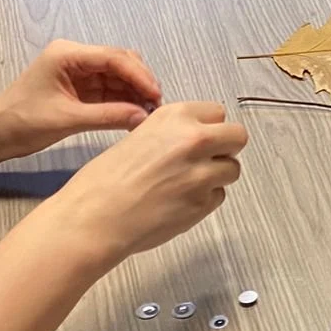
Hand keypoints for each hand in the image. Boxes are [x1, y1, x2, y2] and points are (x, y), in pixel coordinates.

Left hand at [0, 39, 164, 162]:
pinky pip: (109, 90)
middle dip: (140, 82)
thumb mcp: (67, 119)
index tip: (157, 96)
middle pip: (120, 62)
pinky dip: (123, 101)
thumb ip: (107, 116)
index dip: (140, 75)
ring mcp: (78, 72)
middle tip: (156, 106)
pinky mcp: (79, 88)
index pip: (114, 58)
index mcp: (68, 54)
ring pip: (118, 76)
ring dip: (134, 93)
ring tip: (149, 113)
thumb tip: (144, 118)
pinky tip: (135, 115)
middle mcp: (76, 57)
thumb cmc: (21, 123)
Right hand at [48, 100, 246, 262]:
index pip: (218, 112)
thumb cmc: (103, 180)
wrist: (93, 219)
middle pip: (237, 137)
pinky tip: (178, 203)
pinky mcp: (202, 204)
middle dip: (225, 148)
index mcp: (175, 116)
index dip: (209, 127)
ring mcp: (202, 173)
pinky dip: (205, 200)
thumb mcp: (138, 136)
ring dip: (216, 176)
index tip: (200, 137)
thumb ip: (171, 134)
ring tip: (187, 185)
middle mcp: (194, 140)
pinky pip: (218, 196)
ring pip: (232, 169)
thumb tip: (191, 138)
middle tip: (206, 160)